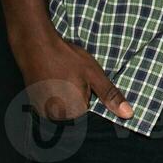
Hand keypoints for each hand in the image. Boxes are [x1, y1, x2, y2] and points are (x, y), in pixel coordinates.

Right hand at [12, 29, 133, 120]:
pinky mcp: (34, 105)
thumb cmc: (66, 58)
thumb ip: (110, 95)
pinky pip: (51, 104)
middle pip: (76, 113)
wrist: (35, 45)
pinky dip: (55, 94)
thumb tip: (128, 114)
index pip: (91, 113)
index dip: (92, 96)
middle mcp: (56, 118)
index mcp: (73, 112)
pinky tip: (54, 79)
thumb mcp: (93, 74)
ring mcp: (43, 112)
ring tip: (63, 78)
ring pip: (64, 108)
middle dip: (79, 97)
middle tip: (72, 77)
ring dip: (66, 96)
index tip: (84, 83)